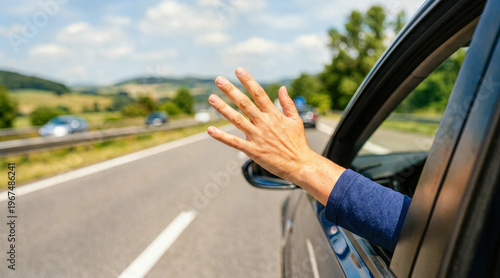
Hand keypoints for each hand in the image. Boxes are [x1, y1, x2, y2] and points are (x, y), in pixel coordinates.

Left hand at [207, 67, 343, 204]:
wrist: (300, 165)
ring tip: (212, 98)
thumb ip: (288, 103)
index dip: (248, 81)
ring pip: (237, 120)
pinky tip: (210, 130)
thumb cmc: (298, 143)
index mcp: (274, 115)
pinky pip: (235, 142)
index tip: (238, 70)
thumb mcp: (296, 120)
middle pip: (244, 103)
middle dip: (231, 91)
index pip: (259, 94)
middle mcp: (264, 123)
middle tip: (219, 80)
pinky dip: (222, 136)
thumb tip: (282, 88)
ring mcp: (258, 137)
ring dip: (223, 109)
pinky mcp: (253, 151)